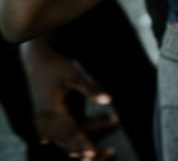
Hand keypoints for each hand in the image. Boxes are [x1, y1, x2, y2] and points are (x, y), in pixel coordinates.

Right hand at [21, 40, 114, 159]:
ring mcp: (41, 118)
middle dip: (81, 148)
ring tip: (89, 155)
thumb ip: (91, 88)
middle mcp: (45, 118)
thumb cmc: (57, 66)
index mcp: (52, 110)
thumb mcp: (75, 75)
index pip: (70, 132)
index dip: (82, 143)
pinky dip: (61, 139)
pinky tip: (58, 146)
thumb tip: (109, 100)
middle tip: (97, 156)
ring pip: (57, 139)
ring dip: (72, 147)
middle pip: (64, 140)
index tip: (93, 154)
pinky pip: (51, 133)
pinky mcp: (42, 115)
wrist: (36, 58)